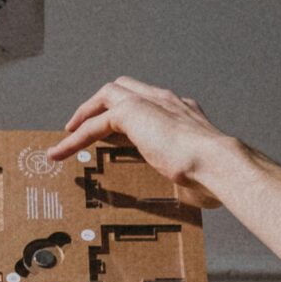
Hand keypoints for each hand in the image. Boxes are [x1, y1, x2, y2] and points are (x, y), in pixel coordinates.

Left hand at [47, 78, 233, 208]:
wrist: (218, 164)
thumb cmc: (215, 176)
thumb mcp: (199, 173)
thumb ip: (192, 176)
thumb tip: (195, 195)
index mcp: (185, 112)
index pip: (152, 102)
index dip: (130, 113)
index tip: (117, 132)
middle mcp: (168, 101)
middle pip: (125, 87)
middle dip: (102, 104)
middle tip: (85, 124)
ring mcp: (151, 102)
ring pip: (107, 96)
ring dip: (85, 114)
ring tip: (67, 134)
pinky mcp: (133, 112)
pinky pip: (95, 122)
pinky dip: (76, 137)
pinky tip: (63, 152)